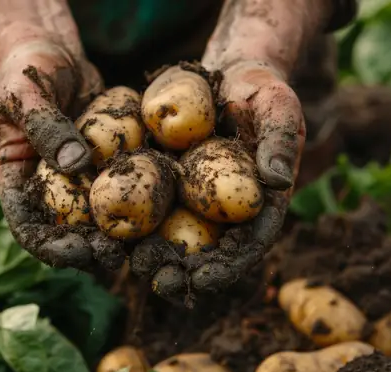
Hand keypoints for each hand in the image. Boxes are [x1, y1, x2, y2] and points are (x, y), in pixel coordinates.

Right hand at [0, 41, 124, 271]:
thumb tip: (76, 165)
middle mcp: (46, 188)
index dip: (52, 247)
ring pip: (95, 218)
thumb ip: (45, 127)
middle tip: (117, 255)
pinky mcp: (103, 166)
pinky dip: (136, 202)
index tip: (80, 251)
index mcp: (16, 180)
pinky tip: (159, 211)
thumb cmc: (28, 68)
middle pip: (65, 232)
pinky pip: (119, 188)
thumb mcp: (26, 93)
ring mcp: (76, 180)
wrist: (54, 51)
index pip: (28, 227)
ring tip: (140, 245)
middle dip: (90, 249)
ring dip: (117, 235)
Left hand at [131, 61, 303, 304]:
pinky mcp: (167, 180)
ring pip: (173, 233)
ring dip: (152, 253)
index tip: (202, 279)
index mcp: (257, 204)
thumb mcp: (278, 107)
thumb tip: (278, 181)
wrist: (227, 72)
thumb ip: (281, 142)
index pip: (247, 244)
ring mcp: (194, 197)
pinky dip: (131, 219)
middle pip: (206, 250)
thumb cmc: (260, 90)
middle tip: (159, 280)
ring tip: (130, 263)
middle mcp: (225, 209)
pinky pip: (148, 202)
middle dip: (183, 270)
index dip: (226, 266)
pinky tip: (109, 231)